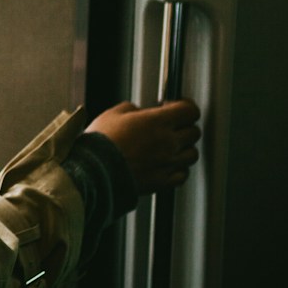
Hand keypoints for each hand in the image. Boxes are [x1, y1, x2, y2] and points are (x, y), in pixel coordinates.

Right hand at [87, 99, 201, 194]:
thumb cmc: (100, 143)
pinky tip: (167, 164)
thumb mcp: (113, 114)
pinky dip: (178, 169)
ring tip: (170, 147)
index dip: (186, 106)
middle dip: (184, 126)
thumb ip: (132, 109)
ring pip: (192, 154)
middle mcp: (168, 142)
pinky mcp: (162, 181)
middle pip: (194, 132)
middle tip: (172, 126)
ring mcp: (167, 163)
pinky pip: (182, 174)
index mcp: (157, 122)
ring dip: (183, 148)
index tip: (177, 107)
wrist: (93, 171)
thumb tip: (138, 112)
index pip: (190, 110)